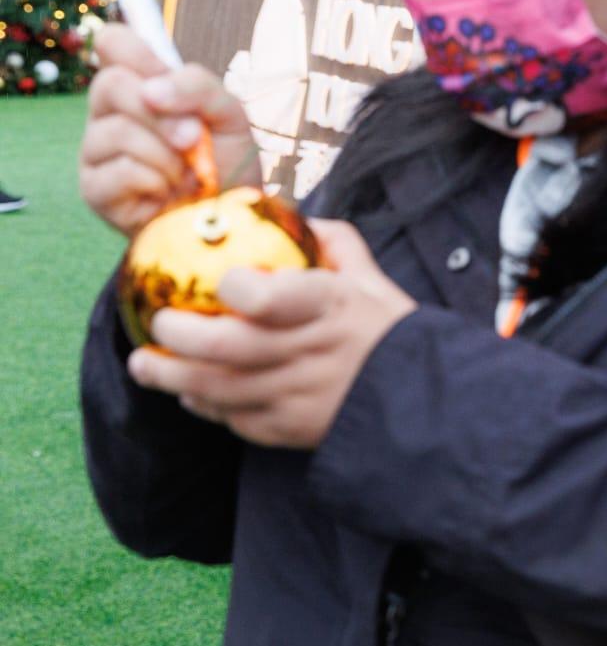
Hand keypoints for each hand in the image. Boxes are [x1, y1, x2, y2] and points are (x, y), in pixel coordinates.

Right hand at [79, 25, 256, 237]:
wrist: (231, 217)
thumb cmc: (226, 163)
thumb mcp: (230, 116)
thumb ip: (199, 88)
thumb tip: (152, 89)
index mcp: (141, 87)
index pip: (113, 44)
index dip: (132, 49)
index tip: (160, 72)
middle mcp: (110, 114)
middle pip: (110, 84)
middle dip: (163, 114)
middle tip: (193, 140)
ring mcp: (97, 151)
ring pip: (117, 131)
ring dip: (168, 156)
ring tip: (186, 175)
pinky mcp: (94, 188)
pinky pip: (121, 170)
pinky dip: (158, 182)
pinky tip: (167, 194)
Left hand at [127, 220, 414, 449]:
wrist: (423, 399)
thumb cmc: (391, 332)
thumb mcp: (372, 282)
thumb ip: (335, 244)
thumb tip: (296, 215)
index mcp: (331, 307)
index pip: (266, 297)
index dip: (234, 288)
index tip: (220, 281)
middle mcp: (310, 352)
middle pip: (224, 346)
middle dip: (178, 335)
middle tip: (159, 324)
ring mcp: (298, 396)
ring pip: (217, 388)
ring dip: (170, 377)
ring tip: (145, 364)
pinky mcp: (290, 430)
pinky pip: (233, 419)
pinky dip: (204, 406)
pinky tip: (191, 392)